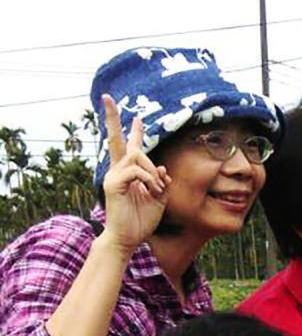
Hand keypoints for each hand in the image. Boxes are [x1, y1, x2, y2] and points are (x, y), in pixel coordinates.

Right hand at [97, 94, 168, 254]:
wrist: (128, 238)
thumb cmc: (142, 220)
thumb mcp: (160, 198)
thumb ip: (161, 180)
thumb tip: (161, 166)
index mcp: (128, 173)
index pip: (129, 147)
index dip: (132, 131)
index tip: (136, 116)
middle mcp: (117, 170)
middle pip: (117, 140)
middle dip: (114, 119)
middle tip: (107, 98)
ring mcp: (112, 176)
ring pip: (135, 156)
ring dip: (152, 170)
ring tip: (157, 188)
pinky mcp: (112, 184)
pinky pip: (135, 171)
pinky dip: (149, 180)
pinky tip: (152, 191)